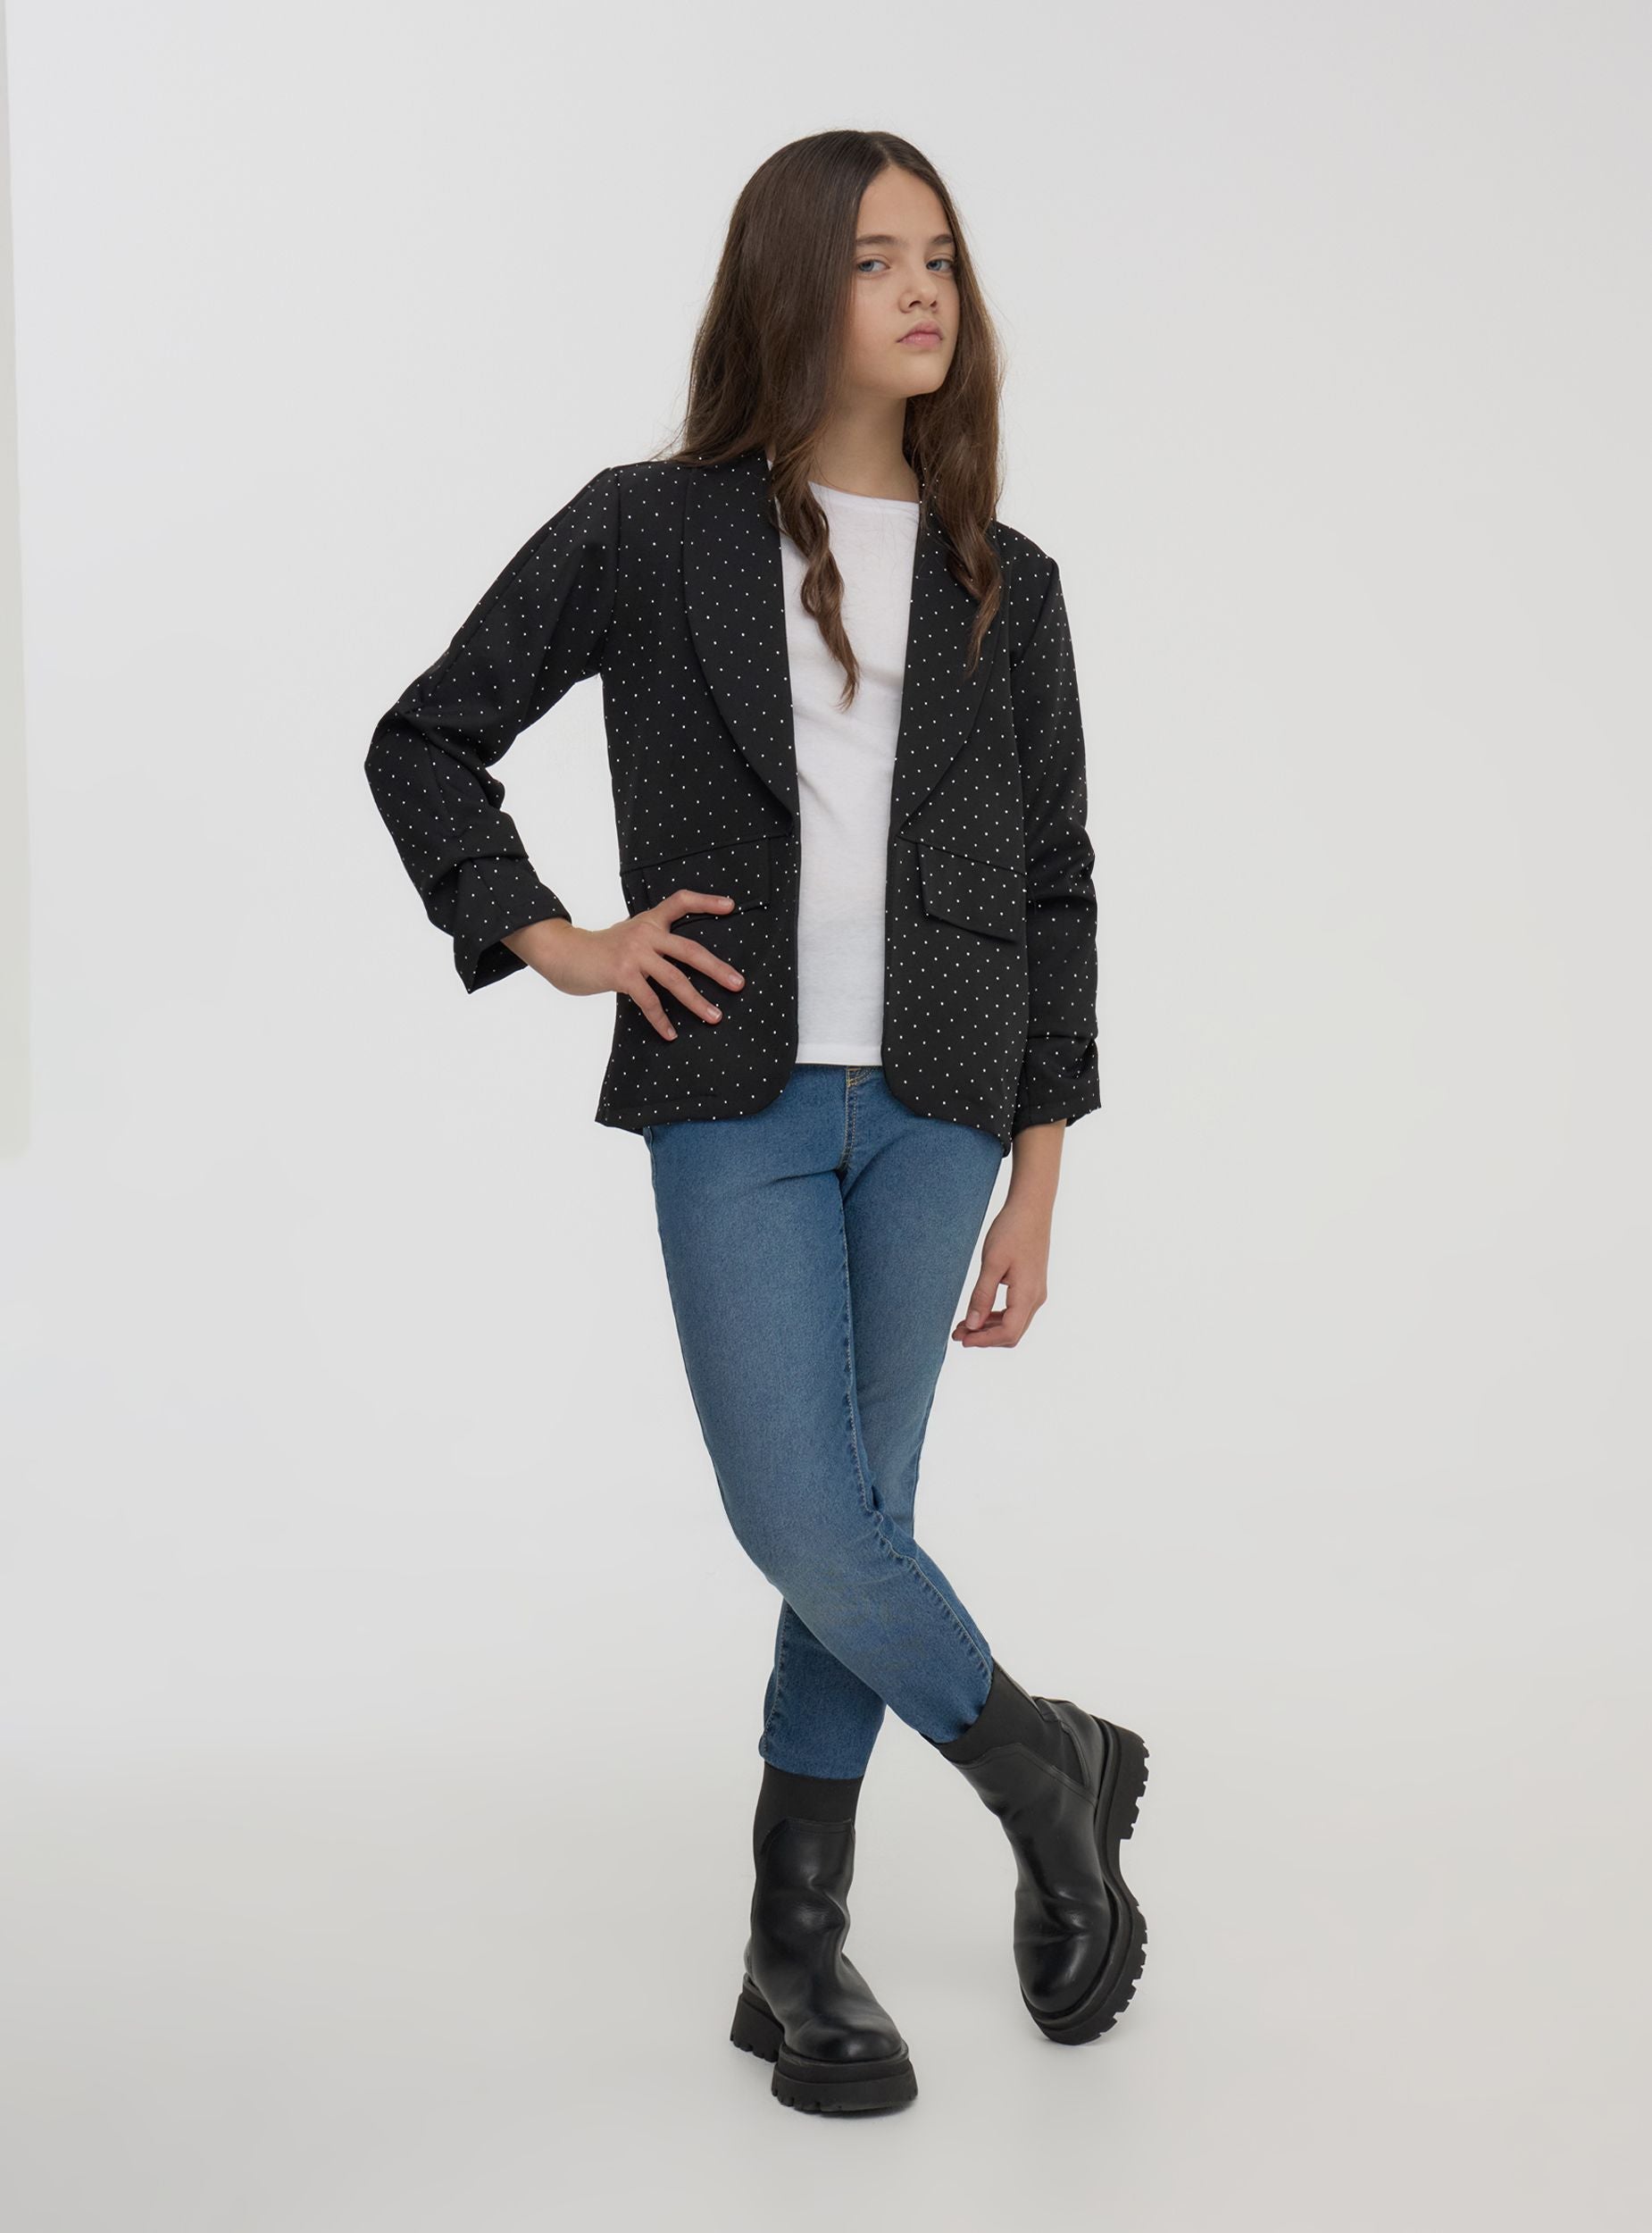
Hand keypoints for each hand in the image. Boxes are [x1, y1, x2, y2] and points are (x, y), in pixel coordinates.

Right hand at [503, 893, 745, 1039]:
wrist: (563, 953)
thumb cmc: (599, 949)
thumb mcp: (628, 934)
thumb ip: (652, 941)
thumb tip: (682, 963)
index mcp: (649, 921)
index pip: (680, 902)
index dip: (706, 902)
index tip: (730, 906)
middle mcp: (645, 933)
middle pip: (690, 950)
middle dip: (717, 969)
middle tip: (738, 984)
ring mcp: (634, 953)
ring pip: (674, 979)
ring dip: (697, 1001)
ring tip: (714, 1016)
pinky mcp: (622, 974)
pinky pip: (649, 1001)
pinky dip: (661, 1020)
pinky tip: (671, 1034)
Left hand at [954, 1124, 1064, 1345]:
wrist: (1031, 1208)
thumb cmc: (1012, 1230)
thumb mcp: (992, 1263)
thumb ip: (982, 1296)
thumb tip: (972, 1325)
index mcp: (1027, 1295)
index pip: (1008, 1333)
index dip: (984, 1341)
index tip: (961, 1339)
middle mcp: (1036, 1298)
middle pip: (1011, 1333)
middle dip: (984, 1337)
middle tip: (956, 1333)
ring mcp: (1036, 1292)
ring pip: (1013, 1323)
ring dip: (989, 1328)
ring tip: (963, 1325)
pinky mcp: (1032, 1285)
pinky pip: (1015, 1311)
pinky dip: (996, 1316)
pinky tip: (978, 1312)